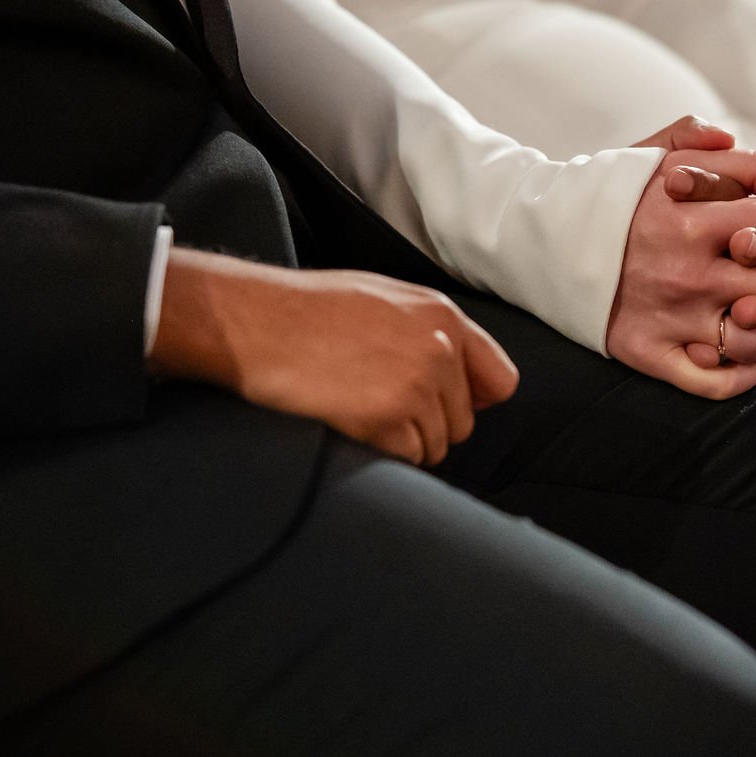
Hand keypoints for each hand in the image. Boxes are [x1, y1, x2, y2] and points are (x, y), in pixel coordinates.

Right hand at [148, 248, 517, 465]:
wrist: (254, 322)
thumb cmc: (309, 310)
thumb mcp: (384, 299)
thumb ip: (431, 332)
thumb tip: (465, 377)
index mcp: (443, 316)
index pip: (500, 380)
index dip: (472, 400)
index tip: (446, 407)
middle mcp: (440, 349)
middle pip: (463, 422)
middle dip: (428, 426)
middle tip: (381, 410)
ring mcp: (416, 384)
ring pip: (437, 445)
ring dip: (405, 442)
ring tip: (362, 415)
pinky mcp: (388, 417)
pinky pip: (408, 457)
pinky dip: (384, 453)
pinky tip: (353, 426)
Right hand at [607, 142, 755, 398]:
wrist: (541, 235)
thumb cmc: (615, 195)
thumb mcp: (669, 155)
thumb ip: (743, 161)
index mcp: (692, 215)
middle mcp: (685, 269)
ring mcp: (669, 317)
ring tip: (752, 309)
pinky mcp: (648, 352)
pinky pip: (719, 383)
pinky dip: (741, 373)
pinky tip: (736, 350)